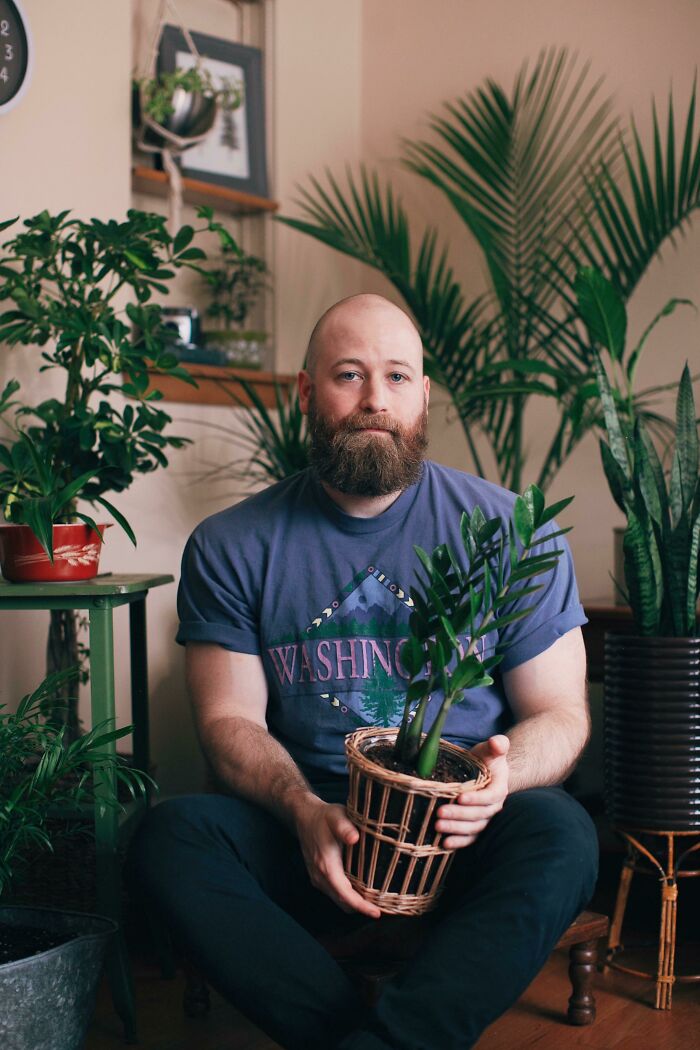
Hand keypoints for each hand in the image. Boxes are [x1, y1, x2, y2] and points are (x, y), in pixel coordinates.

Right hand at [294, 797, 381, 918]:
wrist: (304, 817)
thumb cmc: (324, 817)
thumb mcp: (336, 816)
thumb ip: (345, 827)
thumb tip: (354, 838)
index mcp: (326, 865)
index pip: (345, 894)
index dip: (361, 906)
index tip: (377, 913)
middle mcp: (320, 876)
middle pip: (343, 902)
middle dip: (361, 908)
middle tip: (383, 908)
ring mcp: (317, 878)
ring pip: (338, 900)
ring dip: (355, 904)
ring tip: (375, 901)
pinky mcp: (318, 877)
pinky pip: (334, 894)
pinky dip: (348, 897)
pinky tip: (361, 890)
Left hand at [434, 734, 509, 848]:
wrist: (486, 773)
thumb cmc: (486, 760)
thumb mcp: (491, 750)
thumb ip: (497, 745)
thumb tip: (497, 743)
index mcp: (499, 789)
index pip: (490, 797)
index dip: (476, 799)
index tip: (460, 797)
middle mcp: (494, 807)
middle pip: (479, 815)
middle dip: (459, 815)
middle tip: (440, 813)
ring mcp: (485, 819)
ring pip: (473, 828)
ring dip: (456, 829)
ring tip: (438, 826)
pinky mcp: (475, 827)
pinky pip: (469, 838)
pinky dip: (458, 842)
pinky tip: (444, 843)